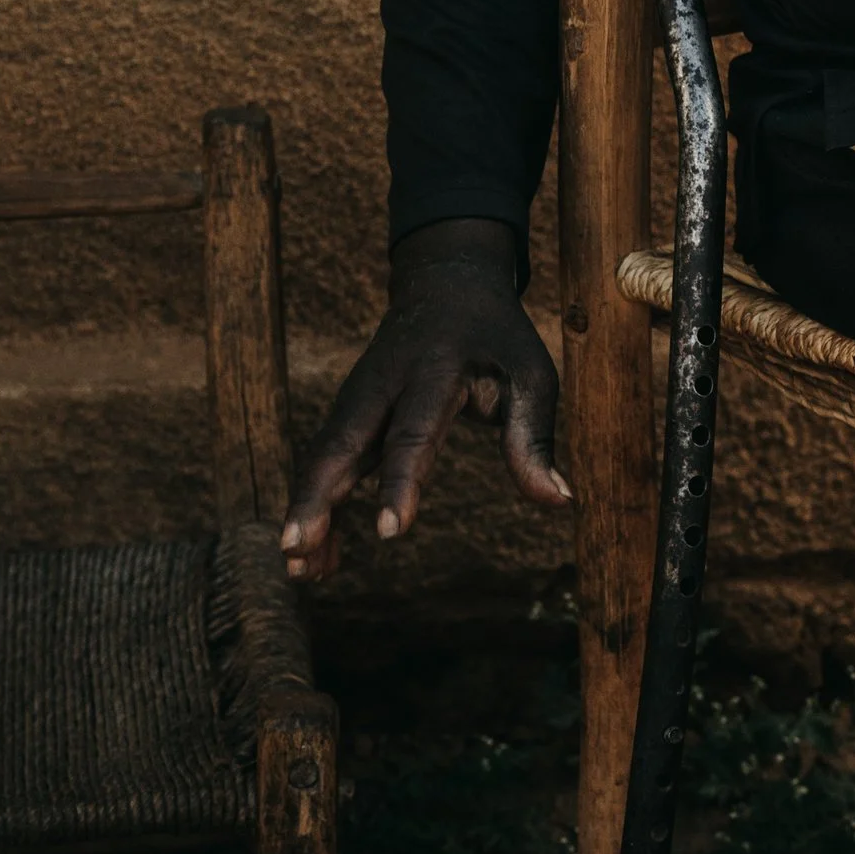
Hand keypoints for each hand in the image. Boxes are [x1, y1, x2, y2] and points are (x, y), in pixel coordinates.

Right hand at [281, 217, 568, 580]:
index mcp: (432, 373)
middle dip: (316, 498)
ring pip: (322, 457)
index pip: (411, 434)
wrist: (446, 283)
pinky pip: (325, 463)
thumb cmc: (496, 337)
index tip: (389, 531)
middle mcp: (381, 386)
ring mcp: (357, 399)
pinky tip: (316, 555)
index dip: (399, 483)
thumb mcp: (530, 374)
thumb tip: (559, 501)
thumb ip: (534, 438)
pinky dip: (315, 505)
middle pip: (341, 445)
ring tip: (297, 570)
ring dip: (306, 510)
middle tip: (296, 548)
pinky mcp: (349, 414)